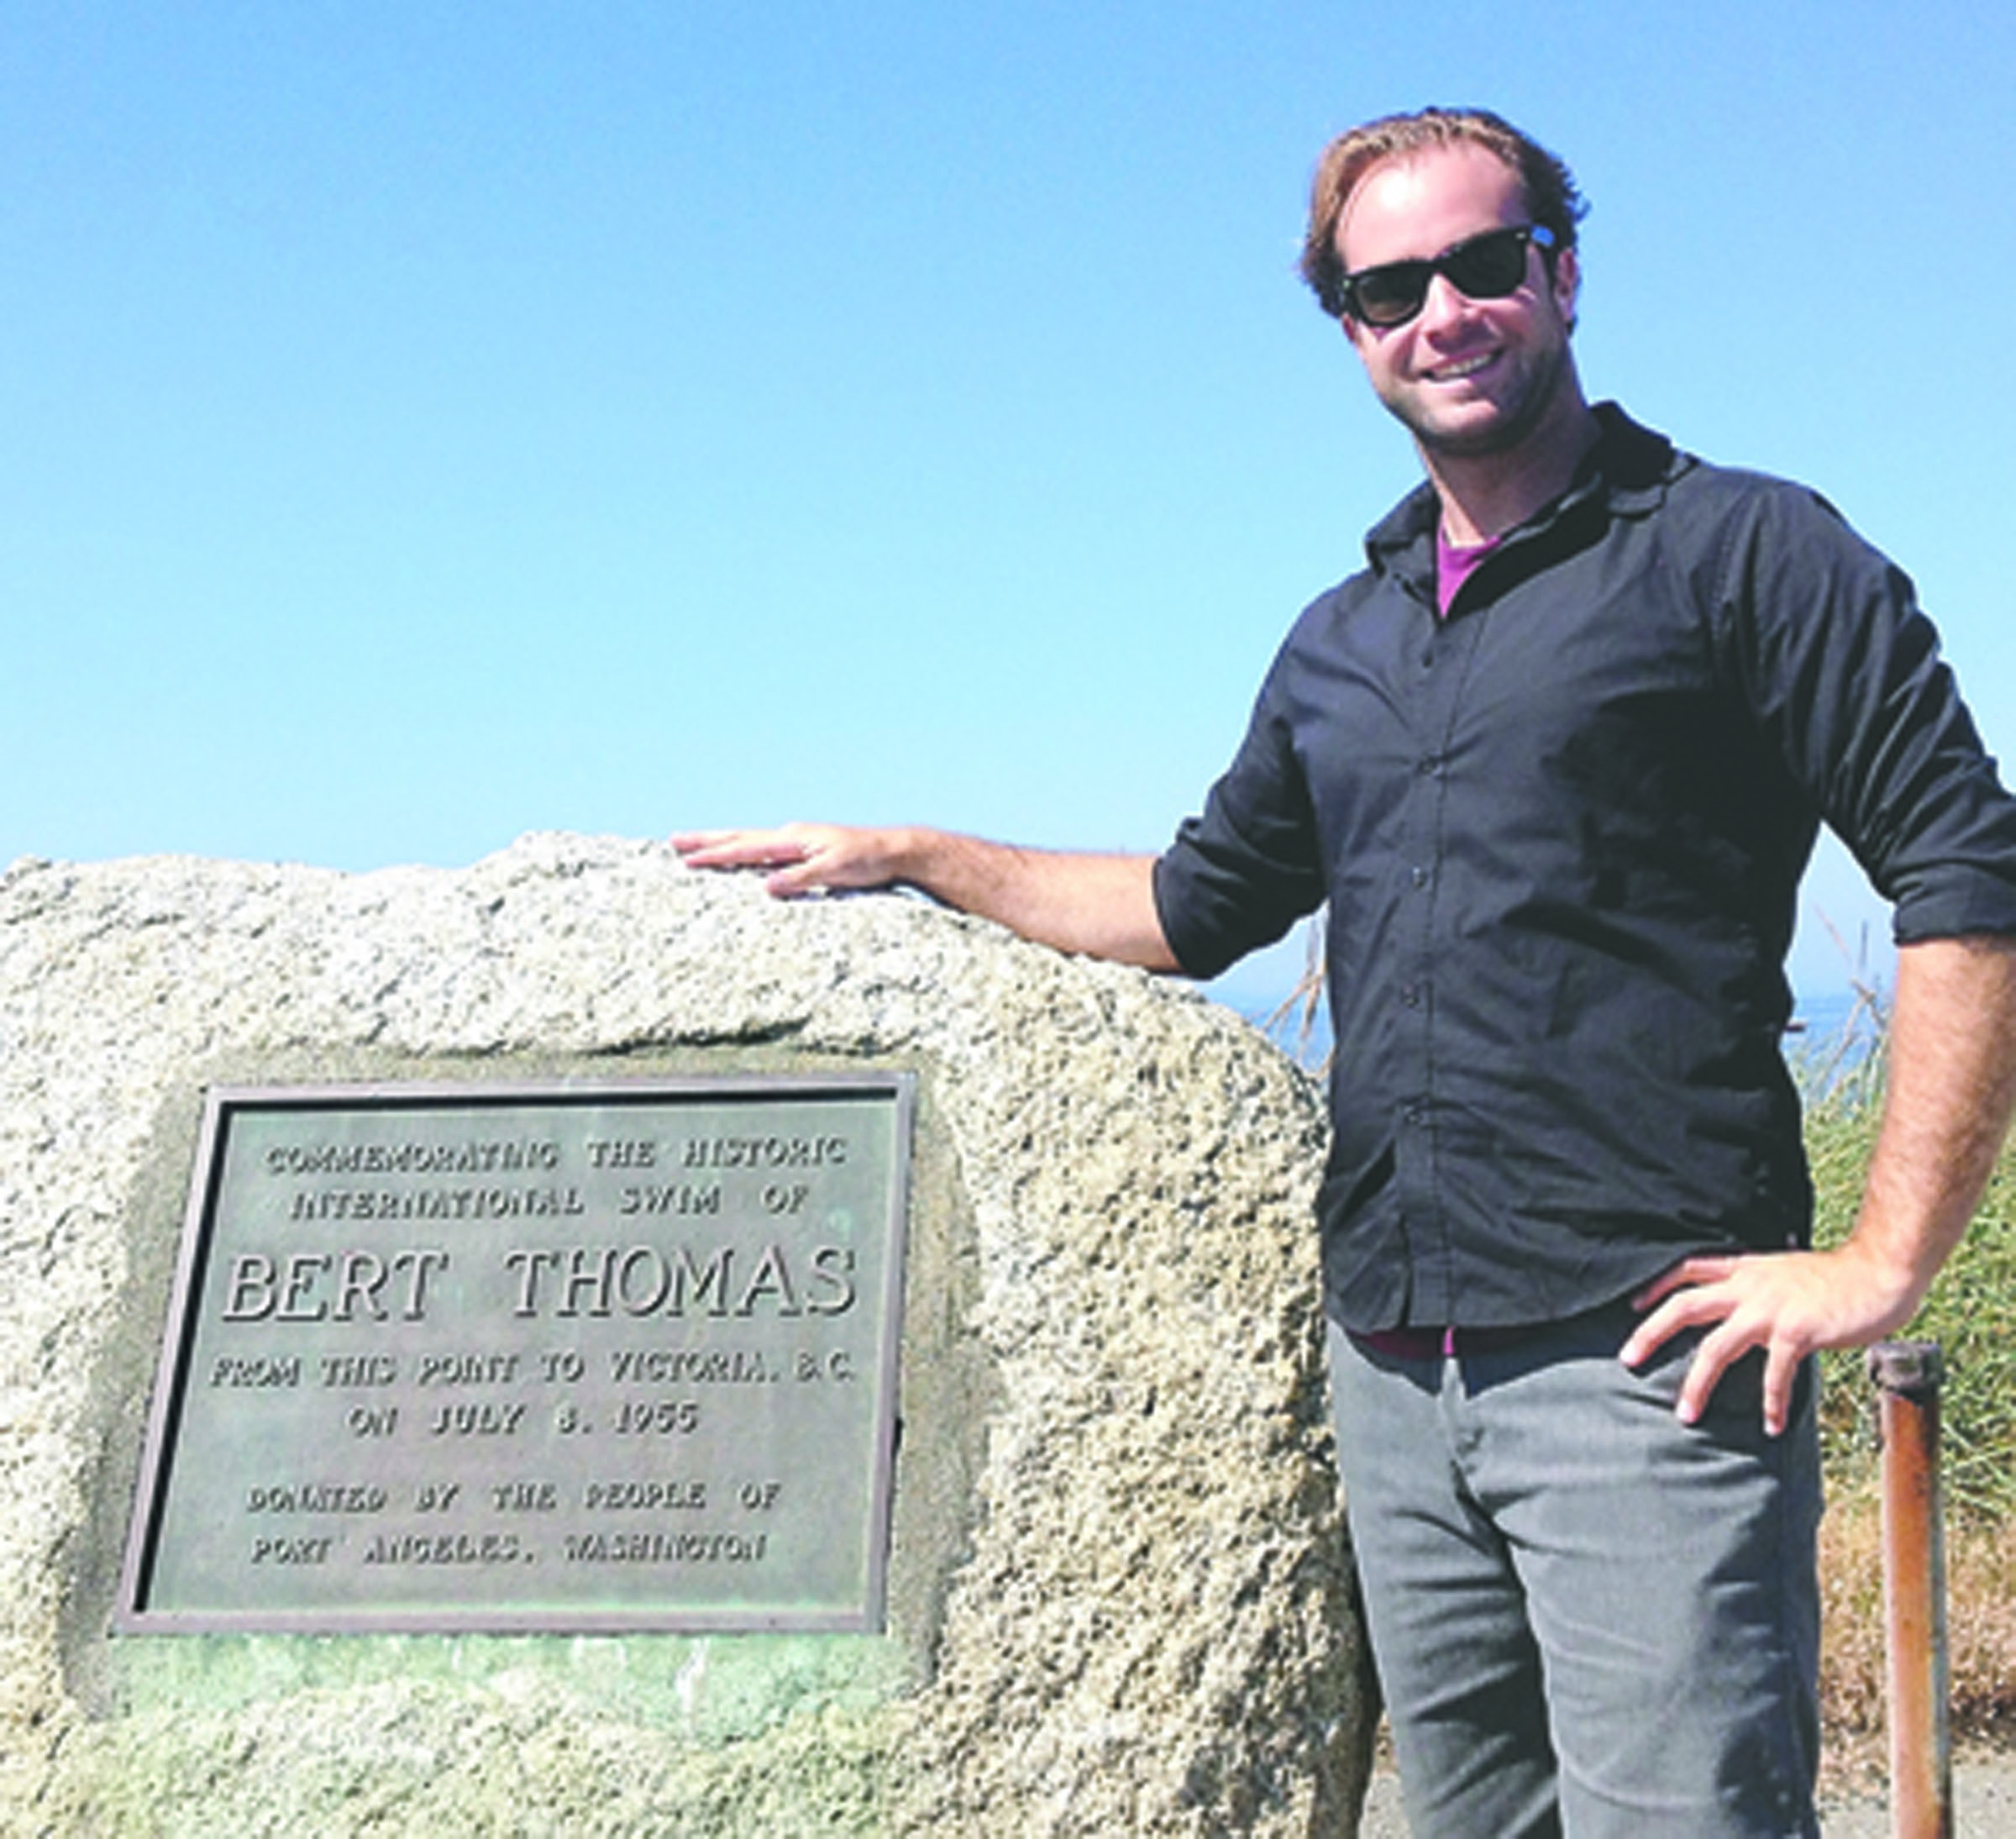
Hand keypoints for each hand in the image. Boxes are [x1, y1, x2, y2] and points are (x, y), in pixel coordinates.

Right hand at [671, 824, 912, 898]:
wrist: (894, 851)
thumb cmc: (867, 860)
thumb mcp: (834, 870)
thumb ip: (799, 878)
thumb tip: (765, 886)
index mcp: (793, 838)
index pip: (745, 848)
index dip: (715, 855)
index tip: (688, 859)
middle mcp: (791, 836)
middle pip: (740, 837)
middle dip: (707, 841)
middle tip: (675, 841)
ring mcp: (797, 843)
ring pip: (750, 841)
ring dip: (723, 843)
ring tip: (697, 846)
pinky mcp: (805, 852)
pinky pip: (766, 850)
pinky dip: (745, 851)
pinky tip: (741, 859)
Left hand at [1619, 1245, 1919, 1435]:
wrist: (1879, 1271)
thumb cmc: (1838, 1278)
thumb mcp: (1784, 1273)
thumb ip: (1760, 1288)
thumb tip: (1743, 1311)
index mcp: (1745, 1269)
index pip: (1687, 1269)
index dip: (1656, 1286)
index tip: (1631, 1304)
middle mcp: (1749, 1286)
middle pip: (1684, 1306)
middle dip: (1650, 1332)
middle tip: (1627, 1359)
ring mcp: (1769, 1308)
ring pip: (1715, 1347)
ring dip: (1697, 1384)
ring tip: (1684, 1414)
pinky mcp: (1795, 1331)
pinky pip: (1773, 1373)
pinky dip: (1770, 1402)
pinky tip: (1770, 1425)